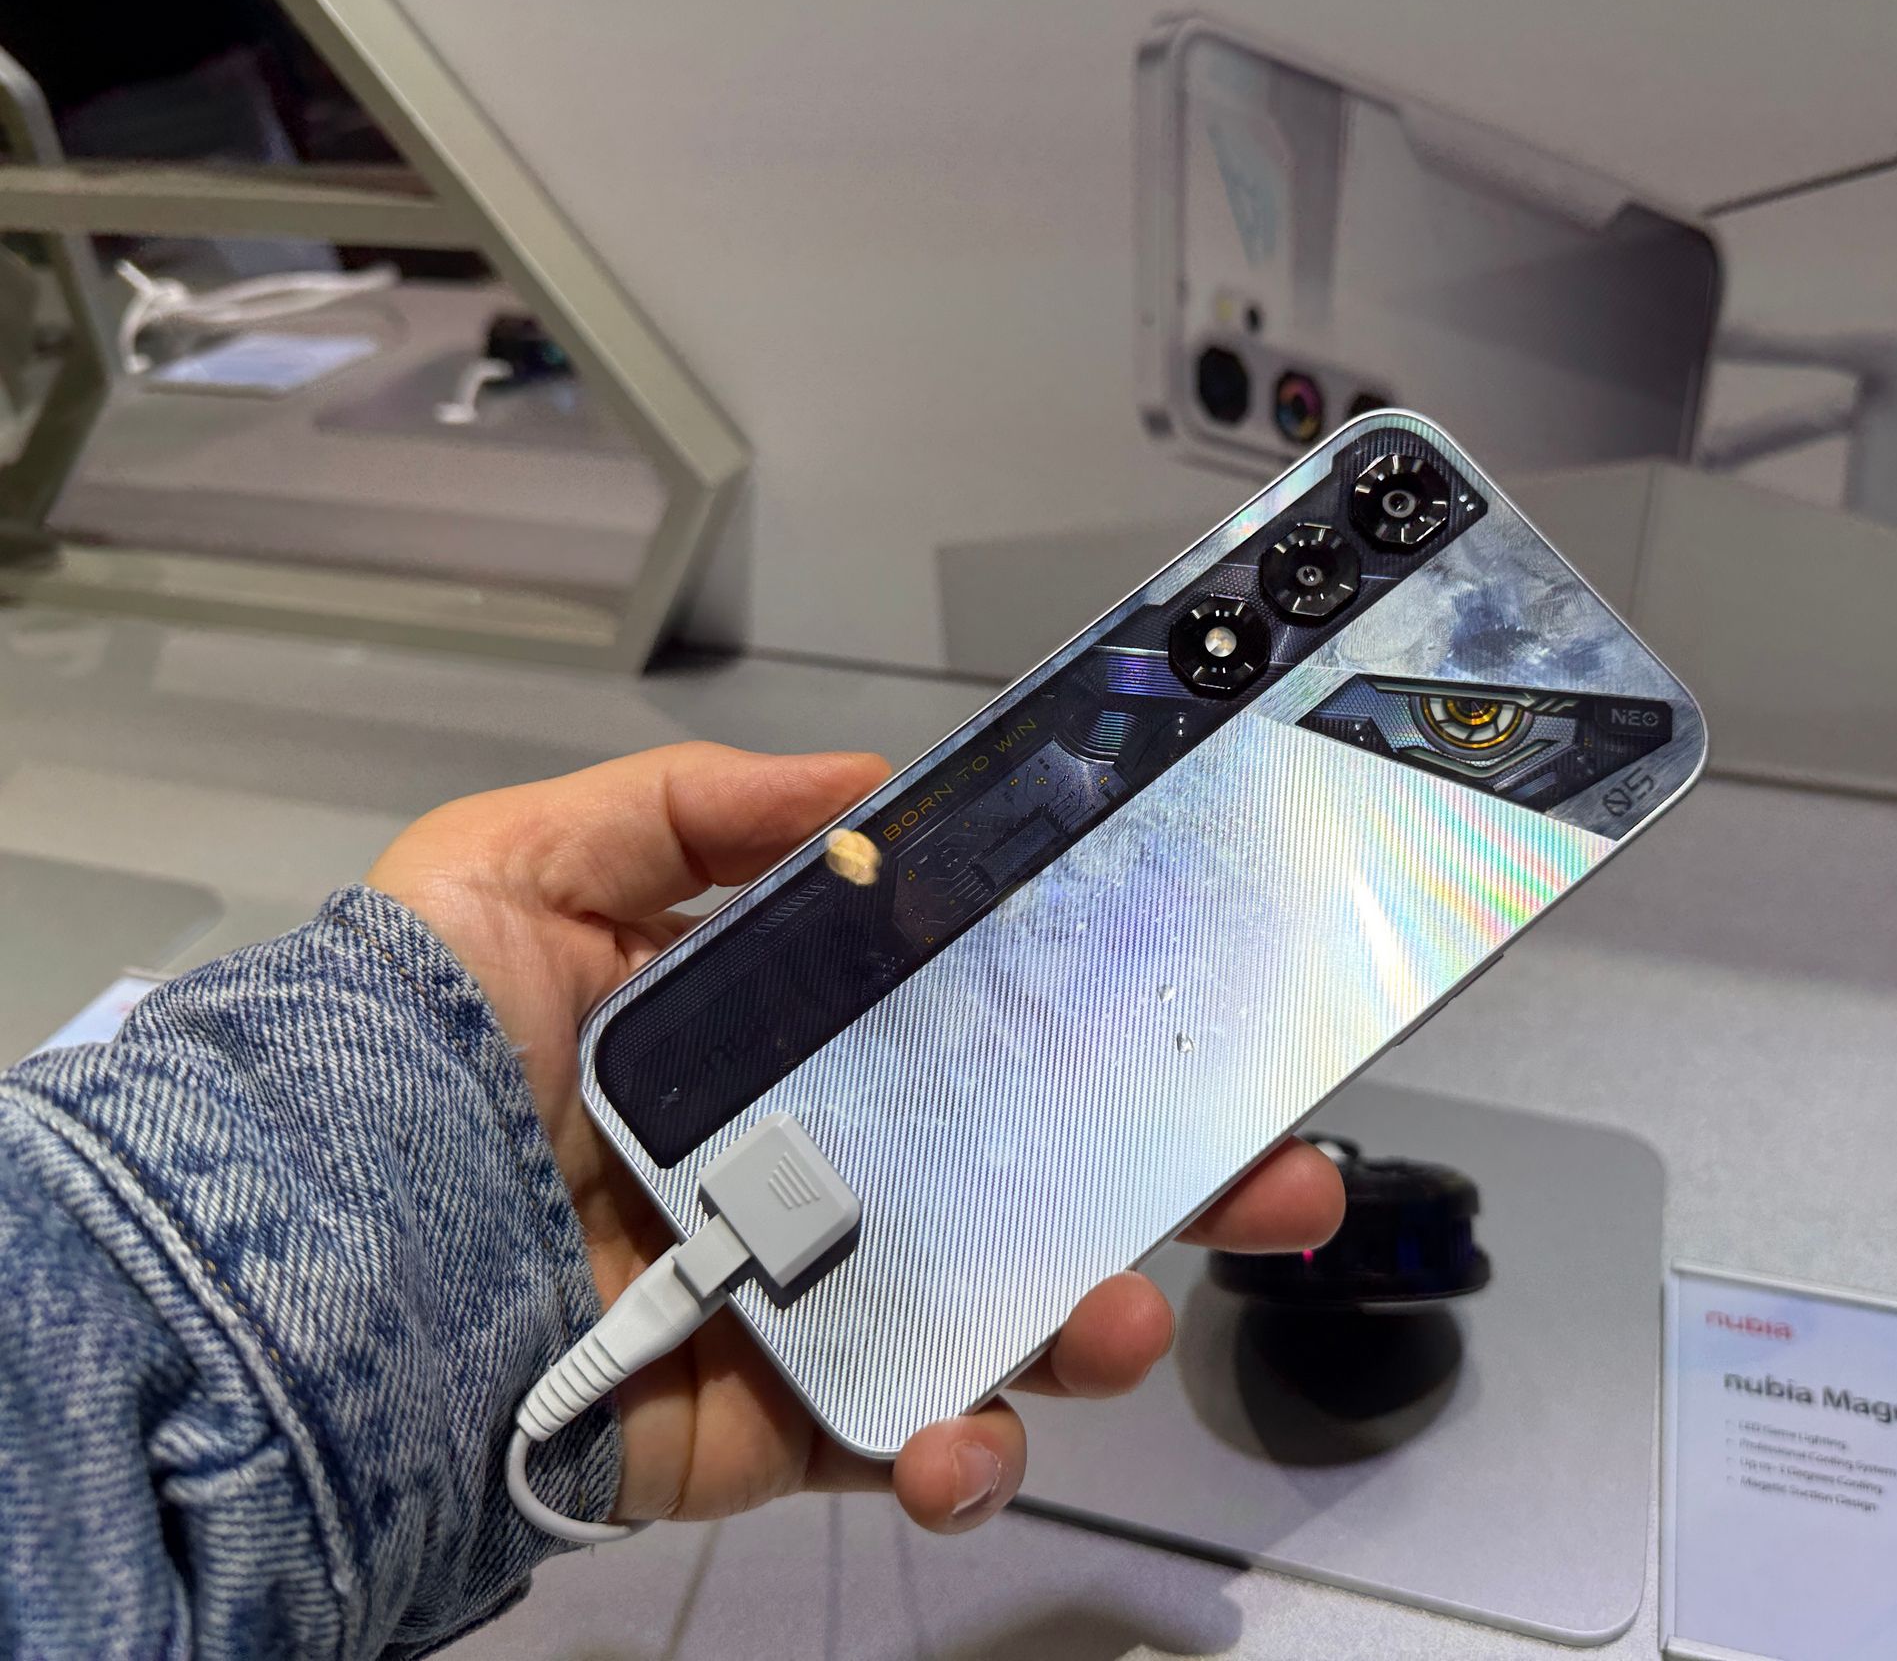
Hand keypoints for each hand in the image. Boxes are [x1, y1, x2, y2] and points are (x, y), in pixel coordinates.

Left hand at [368, 742, 1343, 1532]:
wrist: (290, 1267)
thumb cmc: (390, 1054)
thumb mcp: (519, 866)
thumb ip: (690, 808)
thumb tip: (864, 782)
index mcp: (775, 1049)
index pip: (968, 1029)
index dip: (1087, 1021)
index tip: (1192, 1007)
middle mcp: (813, 1174)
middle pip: (1027, 1179)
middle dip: (1167, 1182)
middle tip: (1272, 1175)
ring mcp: (804, 1304)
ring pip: (997, 1316)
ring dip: (1091, 1316)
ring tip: (1121, 1307)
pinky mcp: (771, 1422)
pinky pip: (902, 1437)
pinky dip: (961, 1448)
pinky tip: (968, 1428)